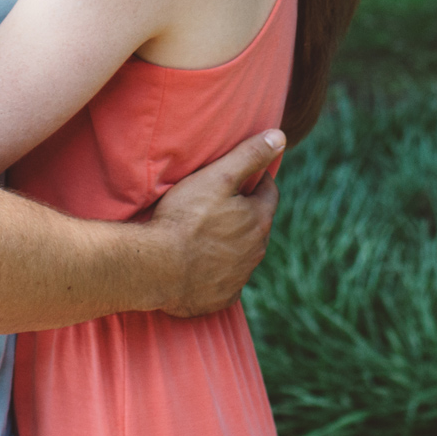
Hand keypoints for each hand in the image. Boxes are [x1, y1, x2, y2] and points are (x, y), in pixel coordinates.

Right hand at [146, 130, 283, 318]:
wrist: (156, 267)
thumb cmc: (184, 218)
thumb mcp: (217, 177)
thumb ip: (250, 156)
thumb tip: (280, 137)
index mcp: (259, 220)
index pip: (269, 193)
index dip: (257, 180)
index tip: (242, 175)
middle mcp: (256, 251)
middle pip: (258, 224)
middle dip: (245, 212)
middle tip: (221, 202)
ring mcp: (239, 277)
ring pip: (243, 253)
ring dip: (233, 242)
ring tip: (208, 232)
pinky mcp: (222, 298)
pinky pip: (227, 282)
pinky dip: (219, 272)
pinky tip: (201, 264)